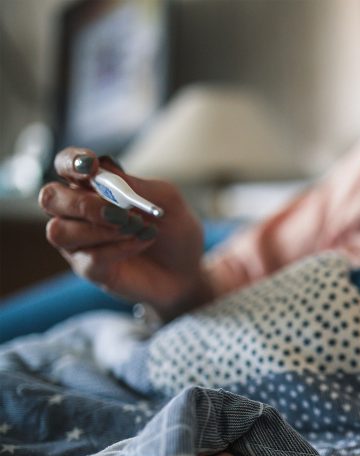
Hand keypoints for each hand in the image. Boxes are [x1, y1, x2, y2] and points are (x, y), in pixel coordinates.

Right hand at [40, 147, 208, 317]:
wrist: (188, 268)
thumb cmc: (173, 229)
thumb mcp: (167, 200)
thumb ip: (136, 185)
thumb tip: (105, 172)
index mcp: (94, 186)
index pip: (66, 165)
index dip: (71, 162)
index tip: (91, 166)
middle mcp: (78, 212)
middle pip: (50, 198)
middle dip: (83, 204)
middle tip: (120, 213)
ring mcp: (80, 243)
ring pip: (60, 232)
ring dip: (100, 230)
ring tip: (136, 229)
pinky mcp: (90, 270)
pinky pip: (89, 257)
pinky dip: (120, 248)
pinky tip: (141, 243)